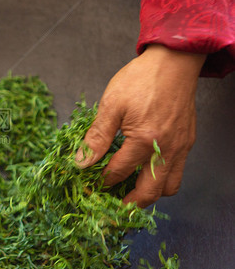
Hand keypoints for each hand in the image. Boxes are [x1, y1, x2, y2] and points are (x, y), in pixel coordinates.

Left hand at [75, 45, 205, 207]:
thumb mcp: (111, 104)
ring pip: (169, 187)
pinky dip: (162, 180)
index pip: (119, 172)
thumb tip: (83, 162)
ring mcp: (180, 147)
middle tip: (111, 207)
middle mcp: (166, 149)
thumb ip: (97, 136)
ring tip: (129, 192)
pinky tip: (146, 172)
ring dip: (149, 195)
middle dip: (128, 204)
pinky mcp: (187, 142)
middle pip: (149, 192)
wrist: (173, 61)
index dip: (102, 182)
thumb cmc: (141, 79)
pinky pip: (178, 172)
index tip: (90, 188)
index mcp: (144, 140)